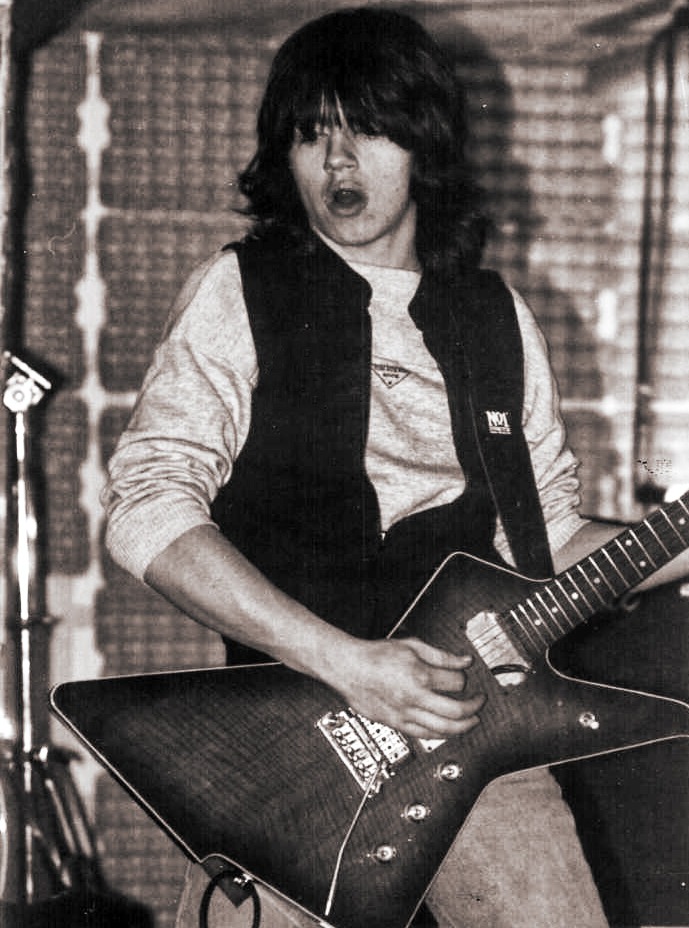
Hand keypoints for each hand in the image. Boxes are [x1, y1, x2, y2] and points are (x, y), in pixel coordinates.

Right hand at [327, 636, 484, 738]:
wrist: (348, 668)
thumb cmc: (376, 655)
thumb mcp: (411, 645)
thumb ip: (441, 655)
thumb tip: (464, 661)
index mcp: (419, 674)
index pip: (456, 682)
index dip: (465, 679)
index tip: (465, 677)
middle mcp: (414, 697)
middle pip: (455, 711)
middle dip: (473, 708)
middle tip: (479, 703)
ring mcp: (405, 714)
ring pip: (442, 730)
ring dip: (463, 727)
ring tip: (471, 722)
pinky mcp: (396, 724)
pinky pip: (424, 735)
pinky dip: (441, 735)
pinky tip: (448, 730)